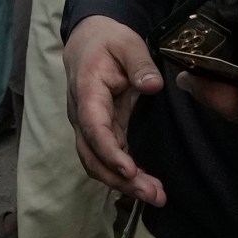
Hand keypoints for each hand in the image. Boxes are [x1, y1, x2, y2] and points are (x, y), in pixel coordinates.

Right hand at [64, 15, 167, 204]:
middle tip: (152, 194)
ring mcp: (89, 127)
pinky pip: (107, 159)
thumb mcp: (127, 43)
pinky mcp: (100, 132)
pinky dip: (124, 176)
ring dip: (123, 183)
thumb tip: (152, 86)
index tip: (129, 169)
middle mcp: (82, 115)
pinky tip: (145, 186)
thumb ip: (140, 63)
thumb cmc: (108, 41)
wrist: (89, 41)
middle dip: (119, 179)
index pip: (93, 127)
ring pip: (97, 163)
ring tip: (155, 196)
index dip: (109, 151)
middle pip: (92, 155)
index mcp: (87, 92)